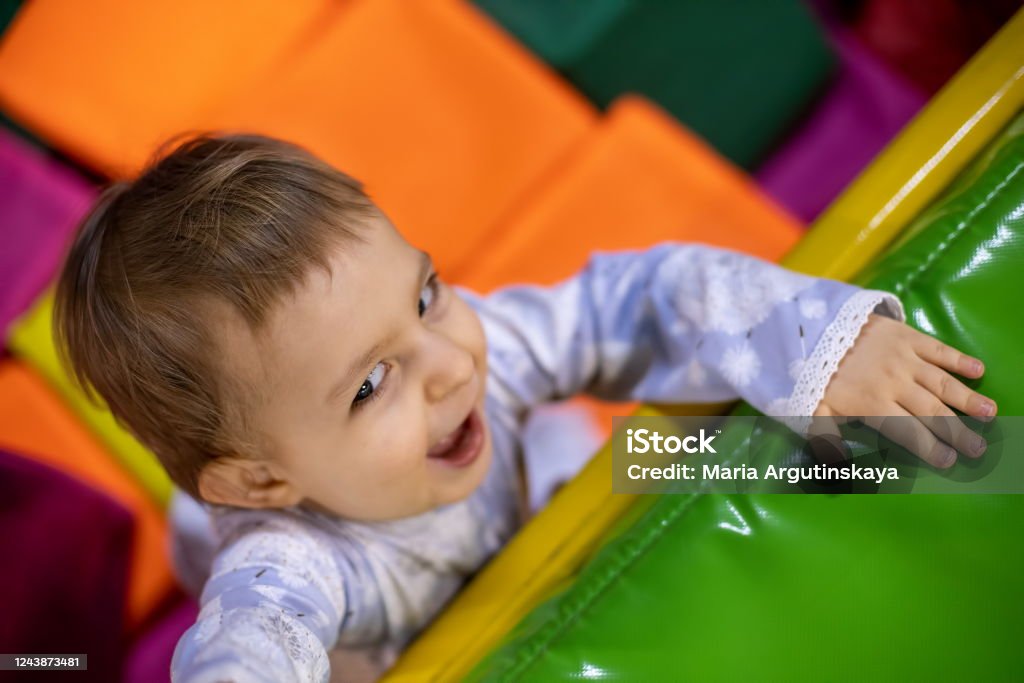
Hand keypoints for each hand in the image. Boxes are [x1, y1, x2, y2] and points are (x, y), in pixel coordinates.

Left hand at [812, 314, 996, 467]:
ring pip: (942, 382)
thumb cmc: (816, 372)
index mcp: (872, 403)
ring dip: (967, 398)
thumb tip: (836, 464)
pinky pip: (938, 349)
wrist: (814, 326)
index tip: (949, 461)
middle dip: (957, 432)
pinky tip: (978, 370)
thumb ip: (825, 437)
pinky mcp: (907, 336)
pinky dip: (959, 359)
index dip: (929, 448)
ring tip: (990, 413)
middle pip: (932, 411)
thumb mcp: (812, 407)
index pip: (908, 431)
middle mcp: (893, 382)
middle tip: (978, 448)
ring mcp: (903, 358)